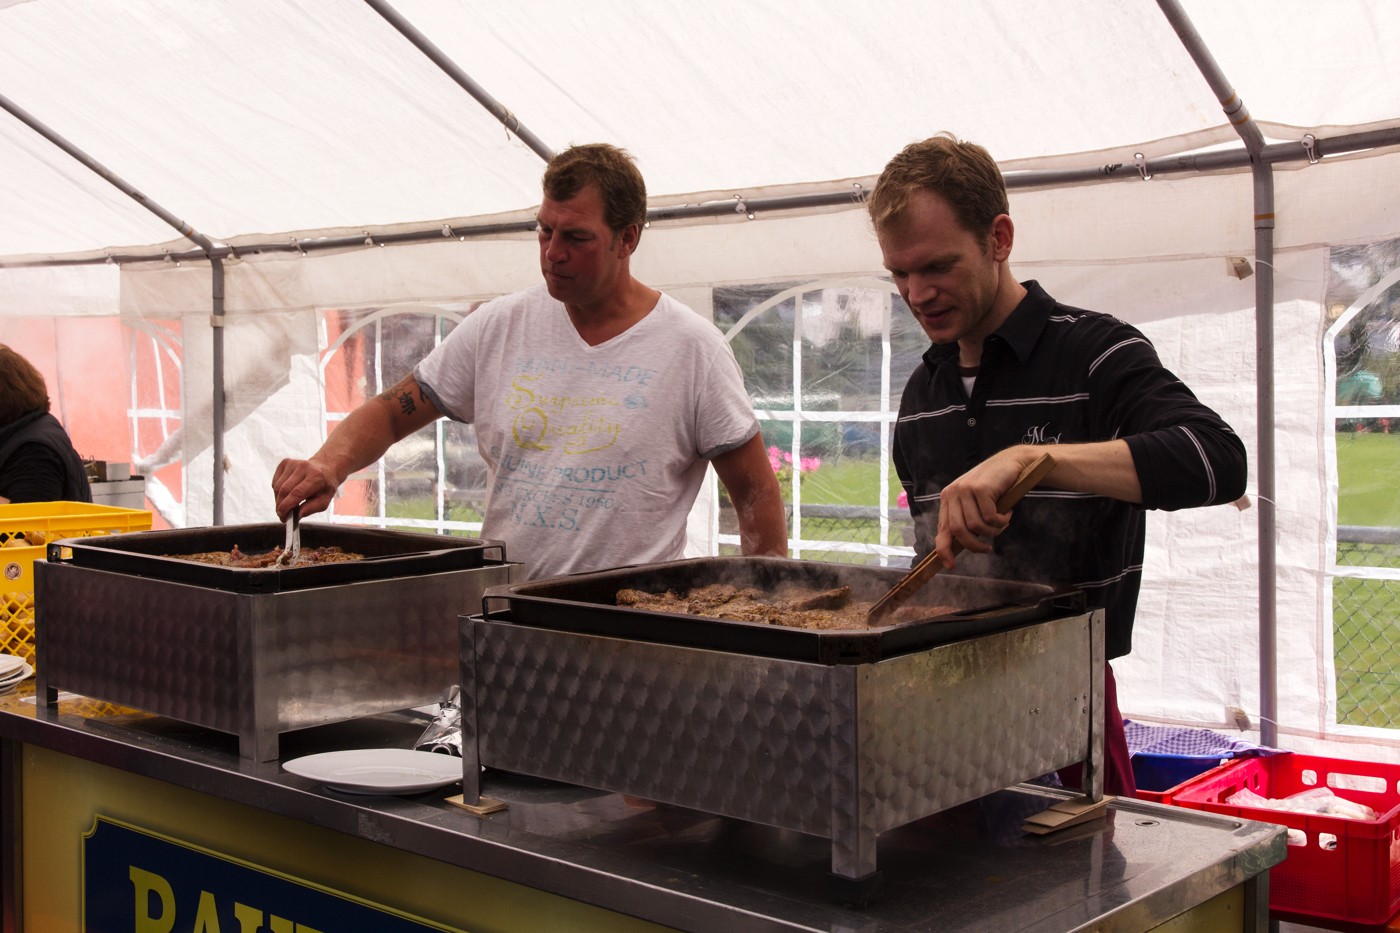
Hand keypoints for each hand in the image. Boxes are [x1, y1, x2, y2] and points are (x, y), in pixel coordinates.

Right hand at [271, 458, 338, 520]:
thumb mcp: (323, 501)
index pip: (297, 493)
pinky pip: (275, 482)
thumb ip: (310, 509)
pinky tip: (287, 493)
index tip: (282, 517)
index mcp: (316, 476)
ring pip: (277, 487)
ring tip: (287, 504)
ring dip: (278, 499)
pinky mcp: (285, 462)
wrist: (324, 469)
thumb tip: (296, 516)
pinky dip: (277, 492)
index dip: (287, 506)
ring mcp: (293, 463)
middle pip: (284, 490)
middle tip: (282, 515)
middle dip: (280, 505)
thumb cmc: (324, 487)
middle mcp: (304, 467)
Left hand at [934, 448, 1038, 562]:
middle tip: (987, 548)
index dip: (944, 549)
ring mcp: (966, 489)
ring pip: (976, 526)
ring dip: (993, 531)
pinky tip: (1007, 512)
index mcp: (948, 498)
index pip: (942, 529)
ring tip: (1002, 522)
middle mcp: (953, 493)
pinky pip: (990, 518)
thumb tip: (956, 547)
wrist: (1012, 463)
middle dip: (974, 545)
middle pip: (959, 531)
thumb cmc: (995, 487)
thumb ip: (964, 520)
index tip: (950, 564)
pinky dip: (1001, 521)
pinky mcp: (981, 489)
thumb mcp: (974, 503)